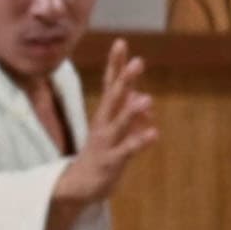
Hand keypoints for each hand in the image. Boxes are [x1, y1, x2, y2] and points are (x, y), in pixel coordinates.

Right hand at [59, 40, 158, 206]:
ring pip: (120, 123)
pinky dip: (140, 141)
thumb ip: (132, 113)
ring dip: (133, 111)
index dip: (116, 64)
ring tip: (148, 99)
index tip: (121, 42)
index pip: (111, 84)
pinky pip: (127, 150)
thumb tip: (145, 99)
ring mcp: (106, 142)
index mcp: (106, 114)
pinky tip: (154, 134)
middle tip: (137, 61)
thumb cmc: (100, 154)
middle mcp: (104, 124)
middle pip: (114, 98)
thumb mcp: (117, 131)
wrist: (76, 187)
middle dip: (125, 79)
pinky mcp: (111, 161)